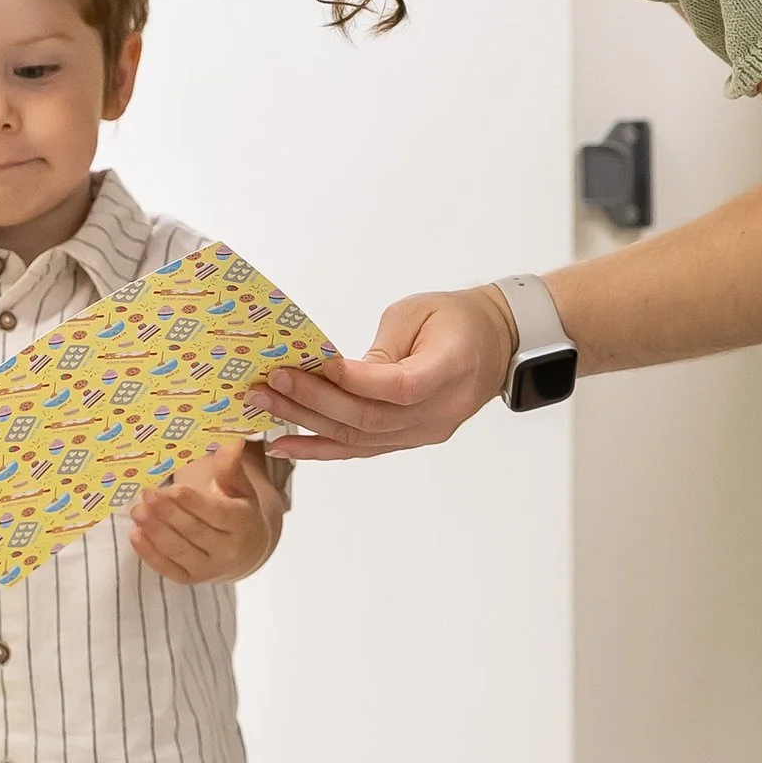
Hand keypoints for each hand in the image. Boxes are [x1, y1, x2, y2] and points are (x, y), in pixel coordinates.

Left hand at [128, 439, 285, 583]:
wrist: (246, 550)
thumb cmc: (238, 510)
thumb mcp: (241, 488)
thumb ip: (232, 468)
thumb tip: (232, 441)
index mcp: (243, 524)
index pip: (217, 514)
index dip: (194, 503)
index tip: (173, 488)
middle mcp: (229, 550)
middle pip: (194, 531)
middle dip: (168, 513)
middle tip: (147, 494)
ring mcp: (209, 569)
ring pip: (179, 551)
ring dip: (155, 531)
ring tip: (136, 510)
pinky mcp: (191, 579)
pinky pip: (167, 568)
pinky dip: (149, 554)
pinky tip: (134, 534)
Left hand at [257, 286, 514, 461]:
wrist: (496, 343)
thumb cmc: (458, 317)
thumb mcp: (419, 313)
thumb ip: (382, 349)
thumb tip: (334, 374)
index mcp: (452, 368)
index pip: (399, 387)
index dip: (356, 381)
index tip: (316, 366)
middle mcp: (441, 411)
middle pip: (371, 418)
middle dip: (314, 402)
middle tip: (270, 384)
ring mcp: (427, 432)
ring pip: (361, 438)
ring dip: (309, 425)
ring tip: (265, 410)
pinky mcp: (412, 439)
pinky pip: (363, 449)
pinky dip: (322, 449)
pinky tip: (285, 445)